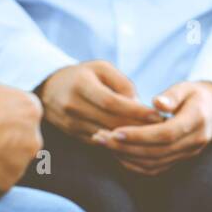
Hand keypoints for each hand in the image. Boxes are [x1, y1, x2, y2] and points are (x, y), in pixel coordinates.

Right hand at [38, 60, 162, 142]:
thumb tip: (138, 104)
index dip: (136, 111)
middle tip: (161, 128)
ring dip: (131, 137)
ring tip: (152, 136)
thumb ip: (122, 83)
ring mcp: (70, 123)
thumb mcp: (101, 68)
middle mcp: (73, 106)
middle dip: (138, 126)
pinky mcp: (72, 135)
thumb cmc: (82, 75)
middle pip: (110, 122)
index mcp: (81, 85)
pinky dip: (118, 143)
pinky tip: (134, 141)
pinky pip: (99, 143)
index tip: (157, 115)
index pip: (113, 102)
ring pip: (106, 135)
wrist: (49, 88)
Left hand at [94, 81, 211, 175]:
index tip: (115, 131)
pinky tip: (118, 154)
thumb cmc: (197, 94)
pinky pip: (156, 168)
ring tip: (104, 144)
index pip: (165, 134)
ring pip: (154, 163)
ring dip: (126, 156)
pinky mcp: (181, 160)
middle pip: (156, 152)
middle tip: (100, 138)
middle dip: (125, 147)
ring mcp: (189, 154)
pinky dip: (135, 164)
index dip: (139, 135)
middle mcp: (194, 142)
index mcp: (197, 120)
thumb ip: (172, 95)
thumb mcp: (187, 87)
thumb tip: (157, 103)